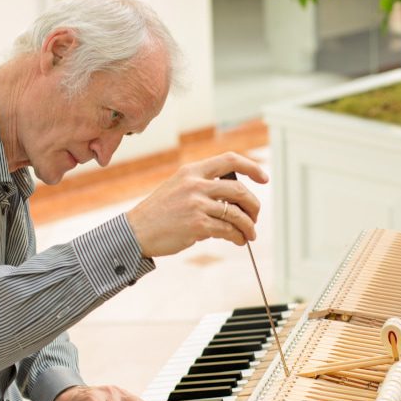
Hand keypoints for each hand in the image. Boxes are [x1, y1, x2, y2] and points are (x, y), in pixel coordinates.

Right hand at [126, 152, 268, 256]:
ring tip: (249, 234)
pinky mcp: (197, 225)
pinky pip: (228, 230)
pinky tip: (239, 241)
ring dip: (248, 226)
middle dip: (253, 205)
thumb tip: (234, 200)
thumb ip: (203, 187)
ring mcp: (197, 205)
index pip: (230, 160)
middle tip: (255, 216)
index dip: (252, 167)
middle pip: (240, 190)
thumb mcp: (178, 188)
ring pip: (237, 214)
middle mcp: (196, 184)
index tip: (264, 178)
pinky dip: (238, 237)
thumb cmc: (158, 213)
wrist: (135, 231)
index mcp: (192, 171)